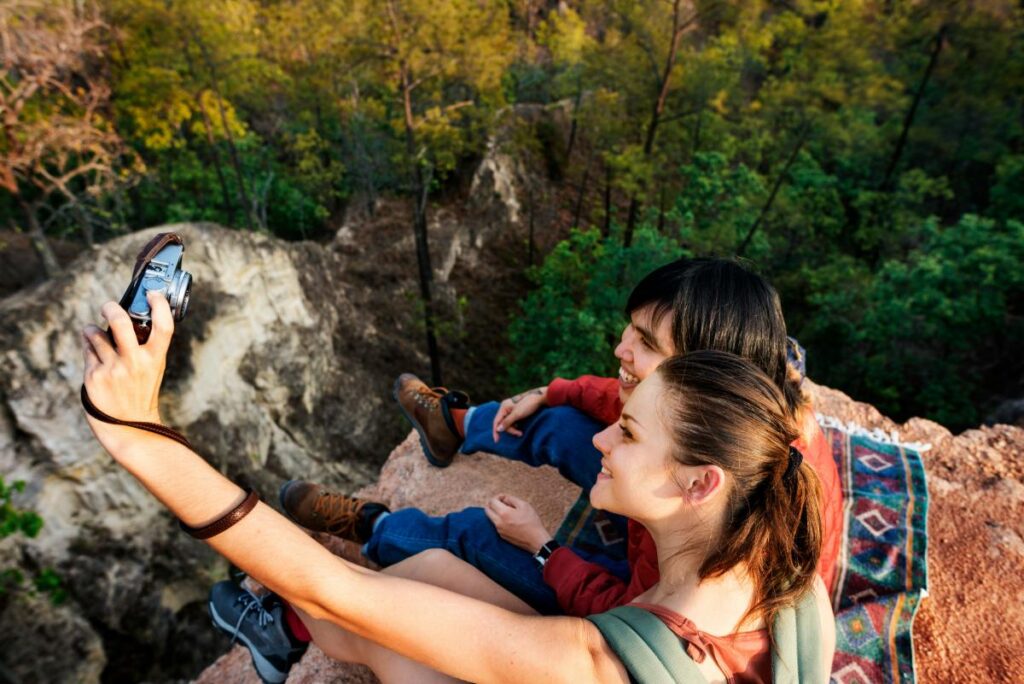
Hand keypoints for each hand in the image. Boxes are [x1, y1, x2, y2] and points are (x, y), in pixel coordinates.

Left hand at [81, 292, 173, 447]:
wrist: (128, 425)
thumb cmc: (141, 392)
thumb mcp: (154, 368)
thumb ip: (147, 346)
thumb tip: (130, 317)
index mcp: (155, 359)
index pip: (164, 325)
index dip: (159, 305)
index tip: (153, 294)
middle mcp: (134, 362)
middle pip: (120, 321)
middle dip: (111, 308)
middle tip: (109, 307)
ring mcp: (112, 369)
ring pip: (95, 334)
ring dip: (92, 329)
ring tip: (93, 332)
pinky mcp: (93, 375)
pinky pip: (87, 350)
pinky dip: (88, 347)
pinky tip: (93, 351)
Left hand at [484, 494, 550, 553]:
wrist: (536, 540)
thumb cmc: (532, 522)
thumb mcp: (524, 505)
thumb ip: (511, 499)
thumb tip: (503, 498)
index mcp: (504, 513)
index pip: (492, 501)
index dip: (498, 497)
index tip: (504, 497)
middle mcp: (498, 522)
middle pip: (487, 510)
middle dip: (493, 504)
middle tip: (502, 503)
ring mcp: (499, 530)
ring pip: (491, 518)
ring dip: (496, 512)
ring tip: (509, 511)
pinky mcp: (502, 536)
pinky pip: (496, 525)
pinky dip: (500, 520)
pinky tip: (511, 520)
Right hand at [491, 386, 546, 441]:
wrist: (540, 398)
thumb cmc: (528, 405)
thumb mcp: (517, 414)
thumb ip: (507, 422)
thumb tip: (498, 429)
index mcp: (504, 407)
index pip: (496, 421)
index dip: (496, 432)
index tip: (497, 441)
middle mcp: (505, 408)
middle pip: (503, 423)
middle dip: (510, 430)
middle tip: (519, 434)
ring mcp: (511, 410)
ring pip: (508, 423)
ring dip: (514, 429)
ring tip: (521, 432)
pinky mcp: (516, 412)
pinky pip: (512, 422)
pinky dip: (516, 426)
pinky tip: (520, 428)